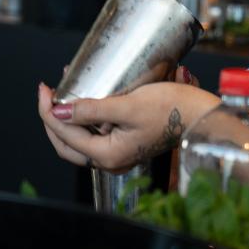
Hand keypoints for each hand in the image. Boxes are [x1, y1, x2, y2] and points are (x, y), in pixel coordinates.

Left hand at [38, 79, 217, 171]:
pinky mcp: (127, 144)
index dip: (48, 111)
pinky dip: (85, 119)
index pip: (64, 134)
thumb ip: (91, 110)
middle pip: (67, 143)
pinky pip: (96, 135)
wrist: (203, 116)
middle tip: (48, 92)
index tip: (45, 88)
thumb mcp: (128, 105)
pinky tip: (87, 99)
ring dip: (68, 117)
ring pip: (80, 140)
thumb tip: (58, 111)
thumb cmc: (172, 109)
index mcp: (108, 155)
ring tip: (65, 90)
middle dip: (52, 118)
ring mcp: (119, 154)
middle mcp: (111, 161)